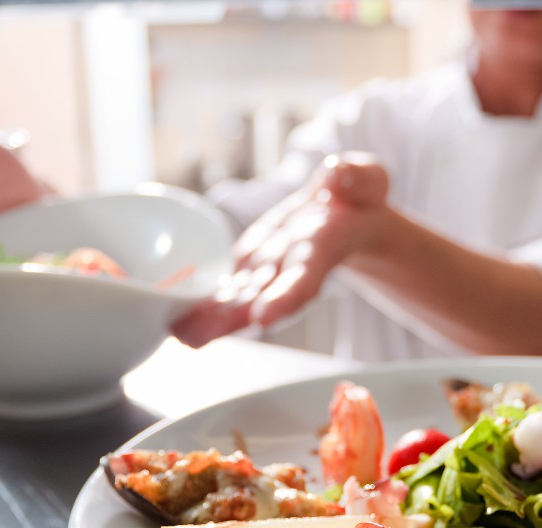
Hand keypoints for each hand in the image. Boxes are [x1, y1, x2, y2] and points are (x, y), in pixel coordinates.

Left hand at [173, 153, 390, 346]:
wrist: (347, 218)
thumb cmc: (357, 198)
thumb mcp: (367, 179)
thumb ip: (358, 177)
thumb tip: (339, 178)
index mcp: (323, 246)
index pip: (306, 275)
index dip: (287, 296)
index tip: (263, 316)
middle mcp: (291, 269)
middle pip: (261, 298)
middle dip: (230, 319)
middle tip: (196, 336)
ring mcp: (269, 273)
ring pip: (239, 300)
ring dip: (208, 319)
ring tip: (177, 333)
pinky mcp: (251, 270)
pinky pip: (227, 290)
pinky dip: (202, 305)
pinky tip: (174, 318)